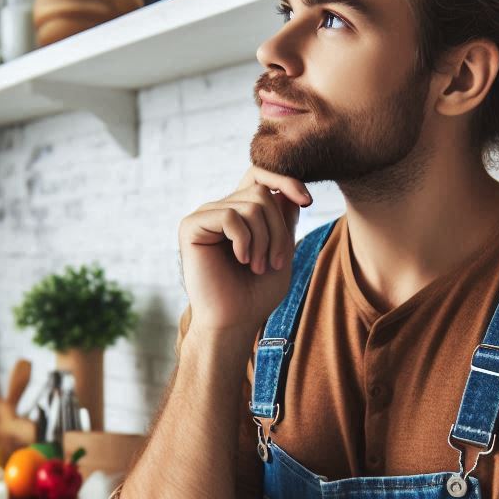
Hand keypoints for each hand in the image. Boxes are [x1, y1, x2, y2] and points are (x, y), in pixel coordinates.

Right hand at [178, 166, 311, 335]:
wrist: (234, 322)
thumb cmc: (256, 294)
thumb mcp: (281, 252)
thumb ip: (283, 221)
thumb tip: (287, 192)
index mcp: (239, 214)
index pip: (259, 176)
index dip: (285, 180)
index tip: (307, 202)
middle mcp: (219, 210)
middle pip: (261, 192)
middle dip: (278, 228)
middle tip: (276, 262)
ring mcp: (204, 217)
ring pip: (250, 204)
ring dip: (265, 239)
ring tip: (259, 267)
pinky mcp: (191, 227)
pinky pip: (229, 216)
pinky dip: (244, 241)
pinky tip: (242, 260)